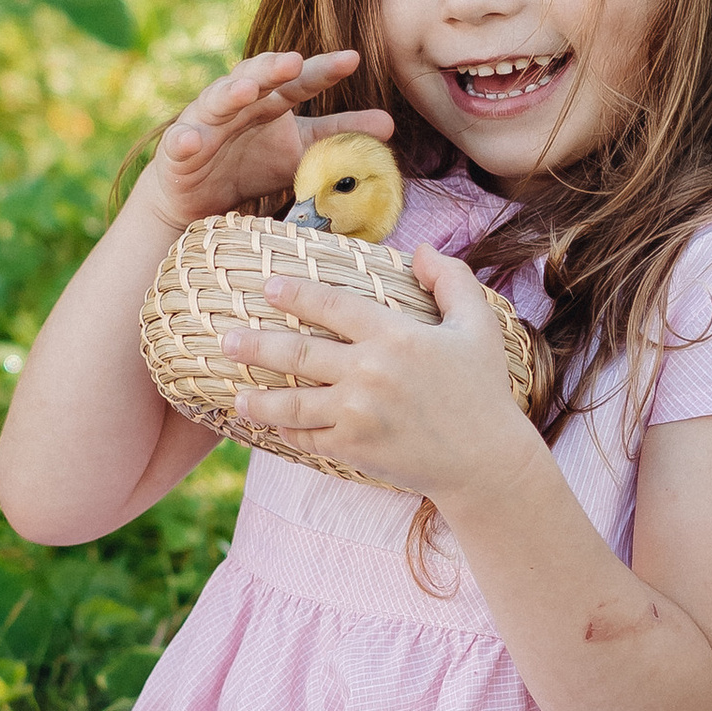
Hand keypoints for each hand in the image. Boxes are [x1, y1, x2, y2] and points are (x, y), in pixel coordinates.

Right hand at [134, 51, 393, 238]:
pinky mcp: (178, 150)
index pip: (298, 81)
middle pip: (255, 78)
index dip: (323, 70)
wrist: (198, 200)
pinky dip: (184, 140)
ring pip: (217, 101)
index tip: (353, 60)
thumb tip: (391, 124)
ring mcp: (205, 123)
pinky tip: (191, 141)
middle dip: (272, 69)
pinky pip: (181, 142)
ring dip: (231, 92)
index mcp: (269, 101)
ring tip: (247, 89)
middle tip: (294, 61)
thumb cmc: (251, 166)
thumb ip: (339, 136)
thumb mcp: (300, 152)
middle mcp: (237, 103)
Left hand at [215, 245, 538, 506]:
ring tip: (236, 393)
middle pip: (297, 351)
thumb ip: (452, 280)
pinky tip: (273, 426)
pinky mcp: (354, 448)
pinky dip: (288, 432)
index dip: (296, 293)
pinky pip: (308, 437)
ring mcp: (357, 413)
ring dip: (258, 397)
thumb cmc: (483, 391)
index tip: (267, 286)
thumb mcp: (478, 326)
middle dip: (255, 344)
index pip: (332, 305)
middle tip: (225, 338)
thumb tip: (421, 249)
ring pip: (291, 402)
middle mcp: (369, 372)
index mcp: (394, 335)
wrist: (486, 461)